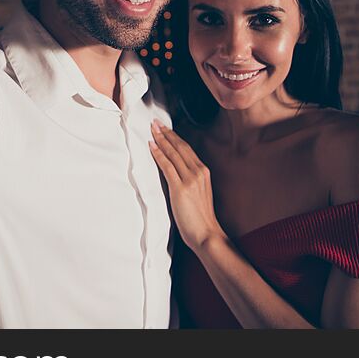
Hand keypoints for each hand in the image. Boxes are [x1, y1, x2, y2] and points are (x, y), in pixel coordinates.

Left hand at [149, 120, 223, 250]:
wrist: (206, 234)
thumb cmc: (200, 219)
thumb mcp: (197, 195)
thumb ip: (188, 182)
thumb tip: (173, 173)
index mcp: (204, 173)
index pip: (187, 150)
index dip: (175, 137)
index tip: (165, 128)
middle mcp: (199, 172)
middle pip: (180, 148)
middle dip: (167, 134)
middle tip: (155, 123)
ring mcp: (190, 180)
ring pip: (173, 154)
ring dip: (161, 140)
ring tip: (152, 130)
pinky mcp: (181, 188)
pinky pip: (167, 167)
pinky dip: (159, 155)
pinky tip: (152, 146)